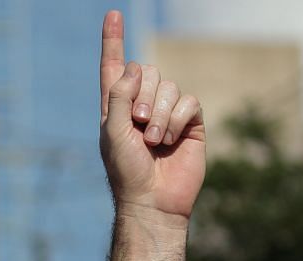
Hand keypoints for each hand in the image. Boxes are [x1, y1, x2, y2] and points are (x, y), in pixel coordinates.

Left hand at [97, 10, 204, 223]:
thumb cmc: (127, 171)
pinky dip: (177, 119)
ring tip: (154, 141)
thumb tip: (136, 66)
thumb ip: (119, 94)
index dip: (113, 41)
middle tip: (138, 125)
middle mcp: (143, 105)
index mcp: (117, 106)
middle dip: (143, 96)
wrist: (153, 200)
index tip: (112, 14)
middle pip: (150, 71)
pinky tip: (170, 140)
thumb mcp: (112, 131)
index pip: (114, 66)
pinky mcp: (190, 123)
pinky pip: (189, 101)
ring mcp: (168, 113)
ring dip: (160, 113)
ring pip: (170, 85)